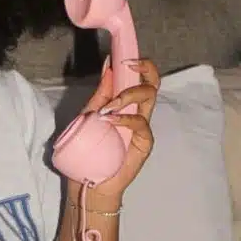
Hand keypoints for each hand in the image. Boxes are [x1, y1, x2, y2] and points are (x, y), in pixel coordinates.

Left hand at [78, 55, 159, 198]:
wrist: (89, 184)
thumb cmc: (88, 152)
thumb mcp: (88, 116)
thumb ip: (100, 94)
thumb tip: (108, 65)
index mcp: (125, 104)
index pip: (139, 78)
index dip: (137, 63)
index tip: (122, 56)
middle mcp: (137, 112)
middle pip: (152, 83)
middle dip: (143, 69)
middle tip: (126, 65)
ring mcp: (142, 128)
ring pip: (149, 98)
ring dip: (128, 95)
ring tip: (108, 107)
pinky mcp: (144, 144)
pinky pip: (142, 125)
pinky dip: (125, 119)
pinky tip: (110, 120)